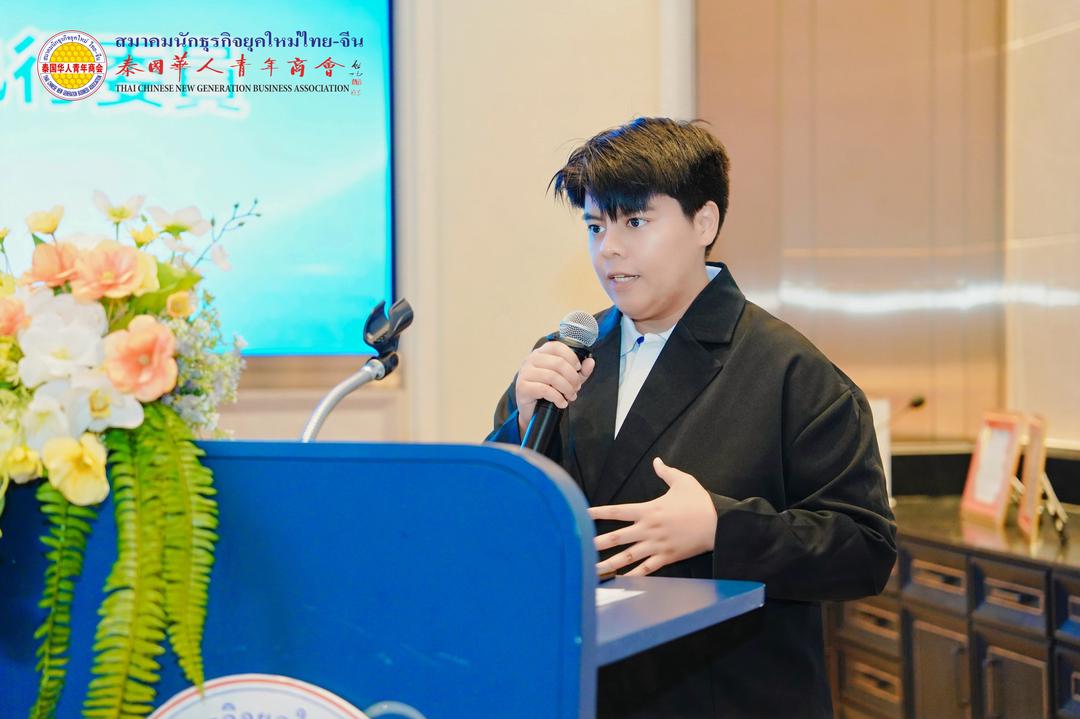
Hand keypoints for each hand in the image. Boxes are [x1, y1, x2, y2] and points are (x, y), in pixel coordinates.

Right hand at [515, 341, 595, 434]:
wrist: (533, 411)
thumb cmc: (548, 392)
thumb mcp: (567, 380)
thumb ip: (580, 371)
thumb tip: (590, 361)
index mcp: (541, 353)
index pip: (557, 347)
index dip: (571, 357)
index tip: (578, 369)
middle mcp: (531, 359)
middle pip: (558, 363)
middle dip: (572, 377)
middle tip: (576, 388)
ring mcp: (525, 372)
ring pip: (552, 376)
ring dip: (566, 388)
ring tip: (571, 396)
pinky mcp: (522, 387)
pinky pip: (544, 389)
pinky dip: (558, 397)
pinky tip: (562, 403)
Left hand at [590, 457, 717, 576]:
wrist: (719, 524)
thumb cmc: (700, 502)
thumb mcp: (683, 481)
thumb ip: (666, 472)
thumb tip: (657, 461)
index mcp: (649, 510)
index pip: (618, 511)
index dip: (599, 512)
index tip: (583, 514)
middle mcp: (648, 529)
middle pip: (617, 537)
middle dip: (597, 542)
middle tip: (579, 546)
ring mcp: (656, 545)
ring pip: (628, 556)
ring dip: (610, 564)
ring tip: (593, 571)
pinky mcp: (667, 557)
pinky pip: (647, 569)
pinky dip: (634, 576)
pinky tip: (621, 582)